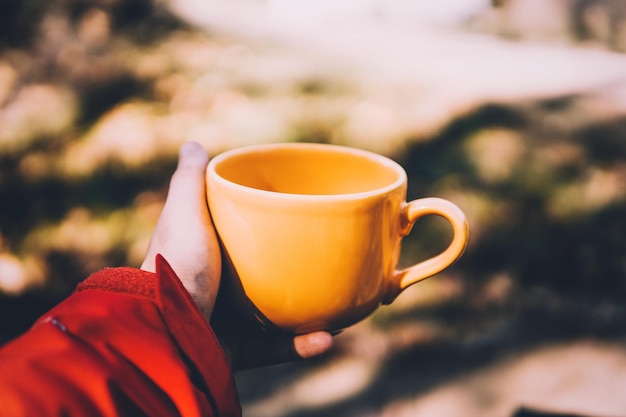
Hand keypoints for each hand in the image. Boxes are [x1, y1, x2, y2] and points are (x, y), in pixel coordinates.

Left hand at [141, 141, 332, 369]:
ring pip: (275, 317)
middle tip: (328, 261)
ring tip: (342, 305)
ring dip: (311, 313)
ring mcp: (223, 321)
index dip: (265, 226)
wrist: (162, 330)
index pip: (239, 236)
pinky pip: (274, 349)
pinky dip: (302, 345)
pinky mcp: (232, 351)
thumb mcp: (184, 213)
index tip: (295, 214)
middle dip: (297, 274)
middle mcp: (213, 287)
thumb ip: (190, 180)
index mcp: (204, 255)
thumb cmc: (174, 266)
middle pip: (262, 278)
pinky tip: (329, 338)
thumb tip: (195, 143)